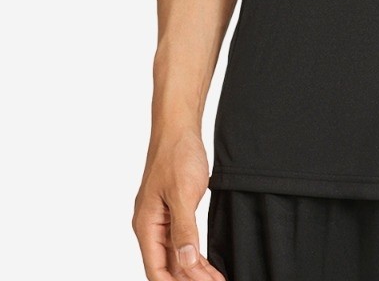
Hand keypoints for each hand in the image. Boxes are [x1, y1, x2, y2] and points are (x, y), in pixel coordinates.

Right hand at [132, 128, 225, 280]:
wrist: (179, 128)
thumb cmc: (176, 154)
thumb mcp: (183, 193)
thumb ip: (184, 229)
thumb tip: (187, 262)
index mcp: (146, 225)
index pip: (156, 270)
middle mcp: (150, 227)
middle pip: (167, 266)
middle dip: (190, 279)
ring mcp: (161, 220)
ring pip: (176, 256)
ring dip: (194, 270)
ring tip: (216, 280)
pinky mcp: (173, 212)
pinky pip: (182, 241)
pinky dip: (195, 255)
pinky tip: (208, 265)